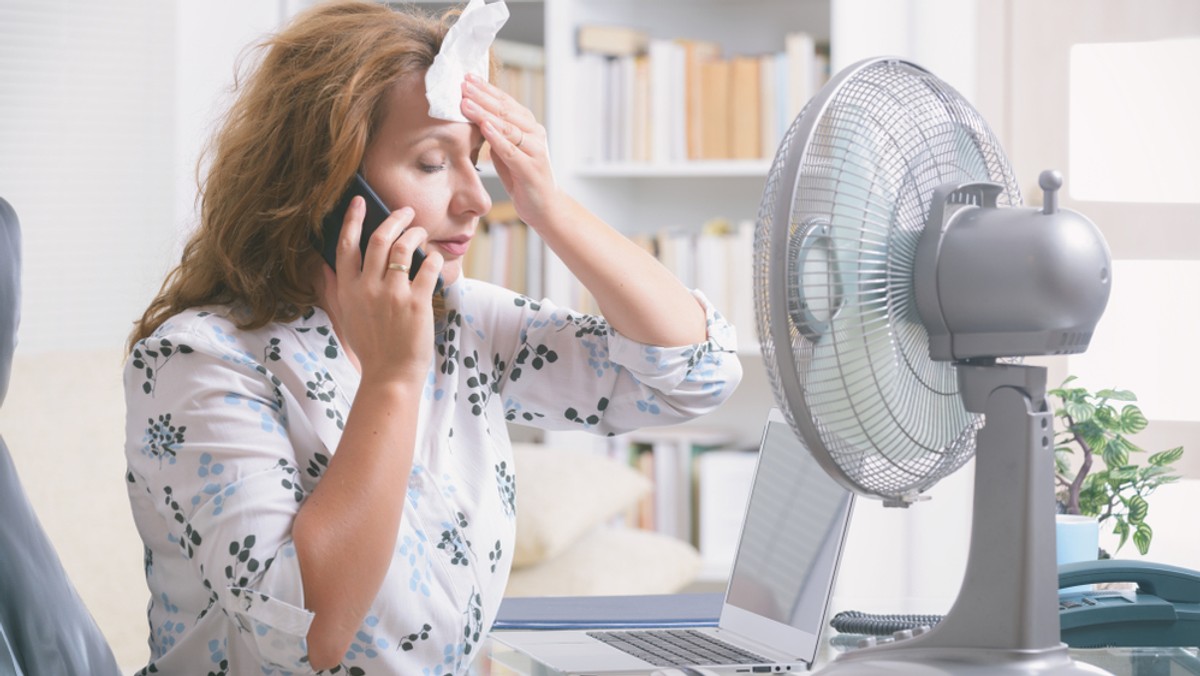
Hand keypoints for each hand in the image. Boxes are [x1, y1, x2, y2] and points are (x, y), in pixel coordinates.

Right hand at [321, 196, 443, 385]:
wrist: (390, 376)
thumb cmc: (370, 347)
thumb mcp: (344, 317)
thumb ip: (334, 289)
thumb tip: (323, 266)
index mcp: (348, 289)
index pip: (346, 245)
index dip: (353, 219)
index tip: (360, 201)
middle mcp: (367, 288)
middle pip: (378, 239)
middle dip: (393, 218)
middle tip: (404, 211)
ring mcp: (392, 295)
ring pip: (403, 247)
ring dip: (414, 233)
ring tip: (420, 232)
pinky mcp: (416, 303)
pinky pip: (427, 268)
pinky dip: (432, 258)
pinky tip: (434, 258)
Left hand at [460, 73, 558, 228]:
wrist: (544, 207)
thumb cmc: (522, 177)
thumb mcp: (505, 150)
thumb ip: (495, 133)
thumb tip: (472, 113)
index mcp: (529, 126)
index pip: (505, 102)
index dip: (486, 89)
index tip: (468, 77)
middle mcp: (535, 134)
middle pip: (505, 110)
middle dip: (482, 96)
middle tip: (463, 84)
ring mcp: (535, 151)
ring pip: (507, 127)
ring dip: (484, 113)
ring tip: (466, 103)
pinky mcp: (531, 169)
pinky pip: (511, 150)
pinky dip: (497, 137)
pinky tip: (483, 127)